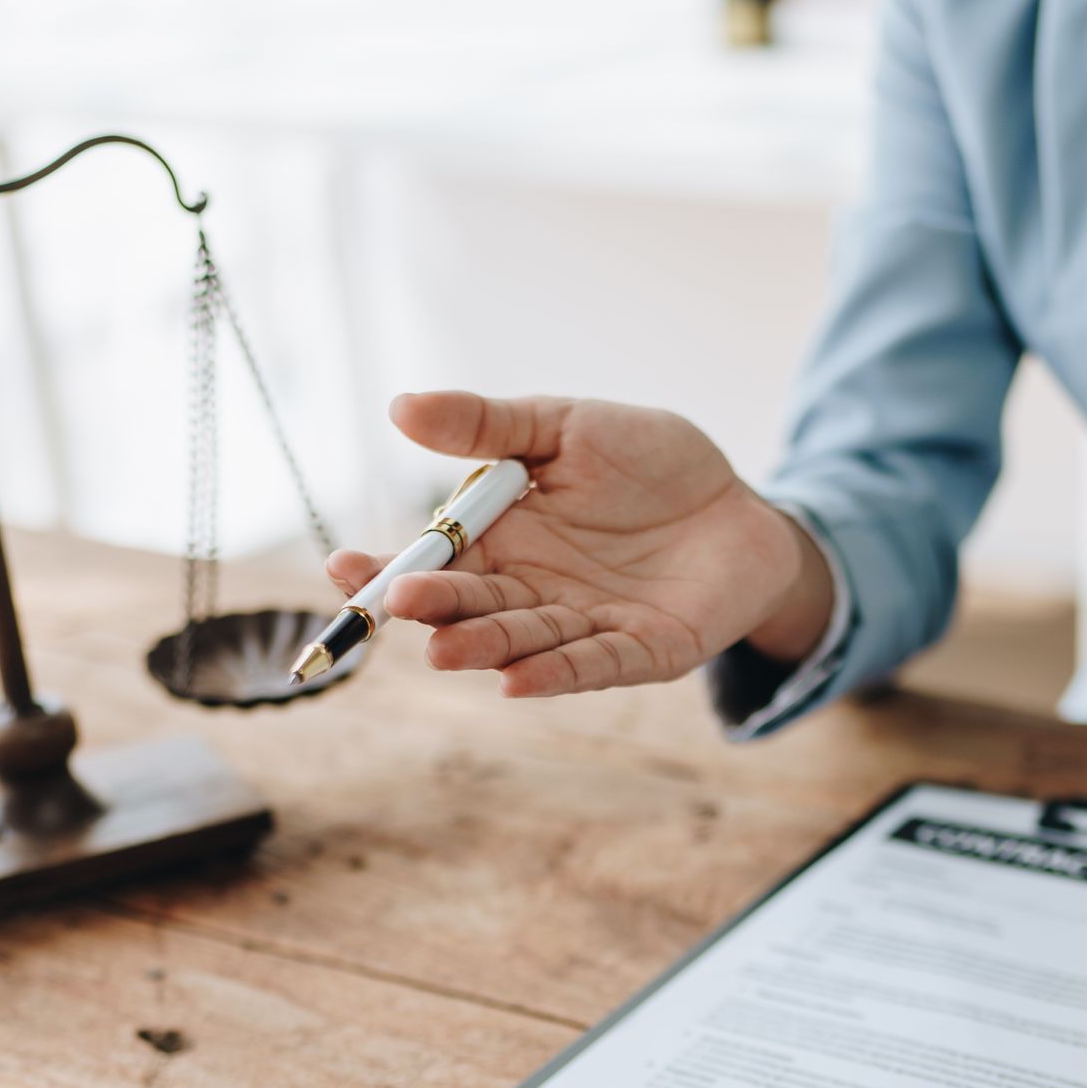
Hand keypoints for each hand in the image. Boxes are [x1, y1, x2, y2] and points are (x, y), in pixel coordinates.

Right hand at [326, 391, 835, 696]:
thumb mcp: (567, 427)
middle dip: (436, 609)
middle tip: (398, 604)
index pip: (436, 561)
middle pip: (473, 606)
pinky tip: (516, 681)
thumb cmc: (651, 464)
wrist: (742, 505)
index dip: (388, 568)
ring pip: (524, 641)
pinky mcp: (642, 652)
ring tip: (444, 650)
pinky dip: (555, 673)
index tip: (344, 566)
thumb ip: (490, 425)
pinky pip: (592, 664)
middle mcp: (535, 591)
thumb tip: (400, 406)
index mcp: (507, 540)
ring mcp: (586, 625)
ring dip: (484, 646)